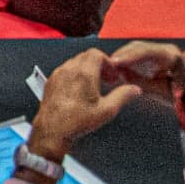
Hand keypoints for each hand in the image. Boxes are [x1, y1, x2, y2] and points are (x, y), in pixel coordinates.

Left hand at [27, 50, 142, 160]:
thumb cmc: (75, 121)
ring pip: (75, 62)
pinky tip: (79, 90)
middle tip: (106, 78)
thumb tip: (133, 90)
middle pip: (86, 56)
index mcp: (83, 73)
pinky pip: (65, 70)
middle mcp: (69, 70)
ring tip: (94, 85)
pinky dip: (74, 75)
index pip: (97, 53)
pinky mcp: (51, 81)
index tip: (112, 74)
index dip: (108, 62)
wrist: (52, 130)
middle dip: (99, 65)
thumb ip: (122, 96)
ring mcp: (58, 75)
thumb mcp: (106, 110)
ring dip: (86, 69)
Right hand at [103, 41, 183, 104]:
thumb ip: (142, 83)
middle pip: (137, 47)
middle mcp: (164, 49)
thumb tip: (122, 74)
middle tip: (106, 66)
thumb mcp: (162, 92)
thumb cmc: (181, 96)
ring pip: (134, 50)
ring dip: (120, 58)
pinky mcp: (152, 57)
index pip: (147, 51)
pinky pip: (134, 55)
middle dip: (121, 55)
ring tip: (107, 68)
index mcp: (172, 55)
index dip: (129, 56)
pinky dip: (124, 61)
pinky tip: (114, 68)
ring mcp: (158, 51)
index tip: (114, 62)